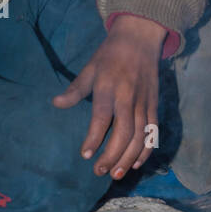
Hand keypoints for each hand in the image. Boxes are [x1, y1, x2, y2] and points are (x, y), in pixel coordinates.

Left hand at [52, 14, 165, 179]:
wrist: (140, 37)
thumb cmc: (110, 55)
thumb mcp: (89, 68)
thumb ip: (75, 90)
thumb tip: (56, 103)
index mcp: (109, 88)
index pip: (101, 118)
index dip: (93, 138)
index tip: (85, 155)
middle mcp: (128, 97)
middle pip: (123, 133)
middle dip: (112, 156)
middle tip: (100, 171)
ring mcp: (144, 102)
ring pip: (140, 137)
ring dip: (129, 158)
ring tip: (117, 174)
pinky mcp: (154, 105)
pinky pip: (153, 132)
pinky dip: (146, 150)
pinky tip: (136, 163)